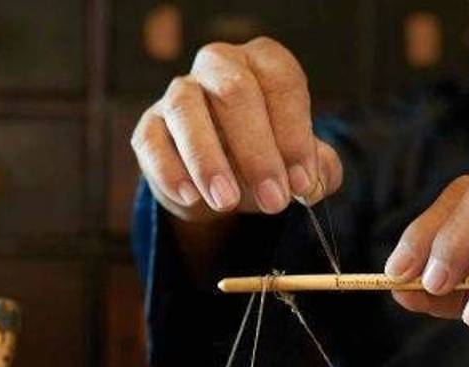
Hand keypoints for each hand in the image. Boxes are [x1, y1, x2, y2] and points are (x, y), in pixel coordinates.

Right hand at [130, 37, 343, 222]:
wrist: (217, 180)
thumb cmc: (262, 158)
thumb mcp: (298, 164)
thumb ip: (319, 170)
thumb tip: (316, 181)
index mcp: (263, 63)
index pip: (281, 82)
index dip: (295, 134)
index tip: (302, 182)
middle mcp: (219, 65)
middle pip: (235, 91)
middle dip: (257, 152)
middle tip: (273, 201)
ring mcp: (179, 92)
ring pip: (186, 109)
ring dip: (208, 159)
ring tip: (226, 202)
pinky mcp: (149, 125)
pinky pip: (152, 141)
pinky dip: (170, 171)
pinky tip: (191, 197)